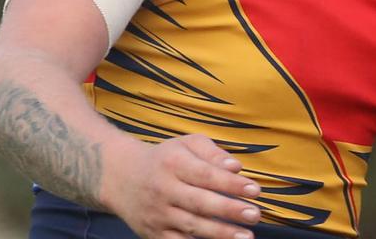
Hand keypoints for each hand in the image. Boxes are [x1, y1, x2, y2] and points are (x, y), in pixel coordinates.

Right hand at [103, 134, 261, 238]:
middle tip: (255, 215)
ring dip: (220, 234)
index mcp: (174, 164)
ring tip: (246, 236)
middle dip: (229, 210)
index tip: (255, 190)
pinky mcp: (152, 233)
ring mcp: (157, 214)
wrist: (120, 177)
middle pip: (199, 203)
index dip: (231, 184)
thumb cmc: (166, 159)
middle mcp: (163, 190)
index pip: (206, 175)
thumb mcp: (187, 144)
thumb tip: (236, 167)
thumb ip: (213, 153)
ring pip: (190, 226)